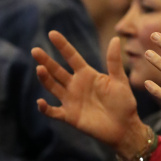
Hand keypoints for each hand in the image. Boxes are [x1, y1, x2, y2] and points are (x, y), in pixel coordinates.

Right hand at [32, 31, 144, 153]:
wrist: (124, 127)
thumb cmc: (124, 102)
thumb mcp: (119, 80)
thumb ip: (114, 61)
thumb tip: (115, 38)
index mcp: (87, 74)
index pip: (71, 56)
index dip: (62, 45)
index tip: (52, 33)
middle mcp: (76, 85)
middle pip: (57, 70)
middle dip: (46, 60)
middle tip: (35, 50)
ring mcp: (71, 100)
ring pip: (53, 87)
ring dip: (45, 79)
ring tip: (39, 68)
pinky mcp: (70, 116)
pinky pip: (54, 111)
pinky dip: (46, 108)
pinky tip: (40, 102)